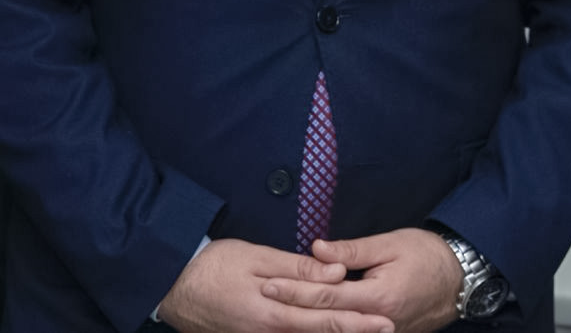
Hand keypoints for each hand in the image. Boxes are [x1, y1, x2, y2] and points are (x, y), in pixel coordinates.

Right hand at [157, 237, 392, 332]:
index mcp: (273, 314)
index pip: (325, 320)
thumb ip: (300, 269)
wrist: (169, 286)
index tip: (385, 320)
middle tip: (388, 329)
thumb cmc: (214, 266)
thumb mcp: (258, 258)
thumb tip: (338, 272)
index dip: (358, 322)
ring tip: (363, 330)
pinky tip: (321, 331)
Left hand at [261, 228, 462, 332]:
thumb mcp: (392, 244)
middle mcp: (377, 322)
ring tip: (278, 318)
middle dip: (292, 310)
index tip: (269, 283)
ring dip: (307, 325)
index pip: (326, 296)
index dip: (295, 290)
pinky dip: (331, 330)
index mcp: (377, 296)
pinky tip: (310, 325)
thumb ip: (353, 250)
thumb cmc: (429, 255)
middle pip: (325, 321)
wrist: (462, 279)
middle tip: (263, 300)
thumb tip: (317, 249)